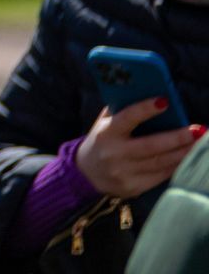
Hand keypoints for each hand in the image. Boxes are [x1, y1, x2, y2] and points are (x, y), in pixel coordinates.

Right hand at [74, 100, 203, 196]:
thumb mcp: (104, 123)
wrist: (86, 174)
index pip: (127, 118)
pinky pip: (161, 176)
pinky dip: (177, 165)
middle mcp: (114, 153)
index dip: (145, 110)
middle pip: (151, 146)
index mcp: (106, 133)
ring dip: (184, 152)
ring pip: (161, 162)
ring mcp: (124, 172)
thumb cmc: (102, 141)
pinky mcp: (133, 187)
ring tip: (200, 143)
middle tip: (198, 130)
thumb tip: (149, 97)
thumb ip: (121, 111)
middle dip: (177, 138)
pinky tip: (188, 157)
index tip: (164, 101)